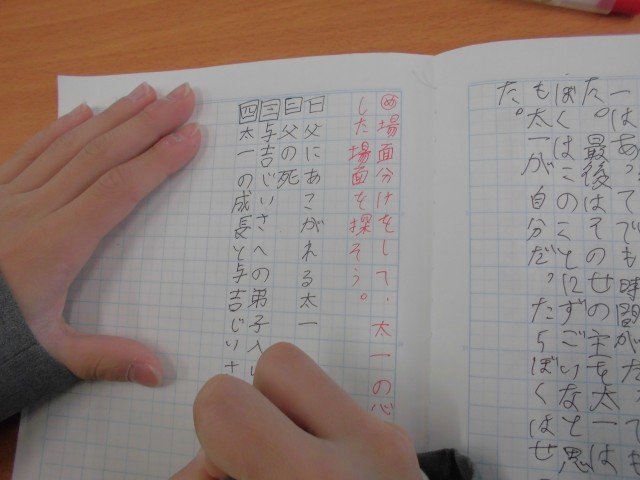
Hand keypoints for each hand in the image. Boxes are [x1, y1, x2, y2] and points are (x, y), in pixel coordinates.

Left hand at [0, 82, 200, 385]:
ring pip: (69, 146)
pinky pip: (29, 152)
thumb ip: (105, 359)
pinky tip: (80, 113)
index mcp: (56, 245)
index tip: (191, 135)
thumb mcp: (47, 357)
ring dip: (110, 117)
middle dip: (146, 123)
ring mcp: (10, 196)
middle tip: (182, 96)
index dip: (158, 161)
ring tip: (144, 92)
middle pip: (101, 156)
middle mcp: (35, 209)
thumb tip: (160, 371)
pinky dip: (58, 129)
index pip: (119, 190)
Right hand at [172, 343, 422, 479]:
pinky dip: (320, 441)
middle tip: (255, 460)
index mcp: (310, 477)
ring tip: (287, 468)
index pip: (223, 400)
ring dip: (289, 421)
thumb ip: (212, 479)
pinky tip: (319, 477)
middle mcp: (363, 446)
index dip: (208, 434)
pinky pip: (345, 417)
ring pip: (317, 388)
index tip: (217, 468)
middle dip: (253, 407)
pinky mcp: (407, 450)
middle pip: (280, 363)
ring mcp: (393, 444)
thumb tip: (198, 466)